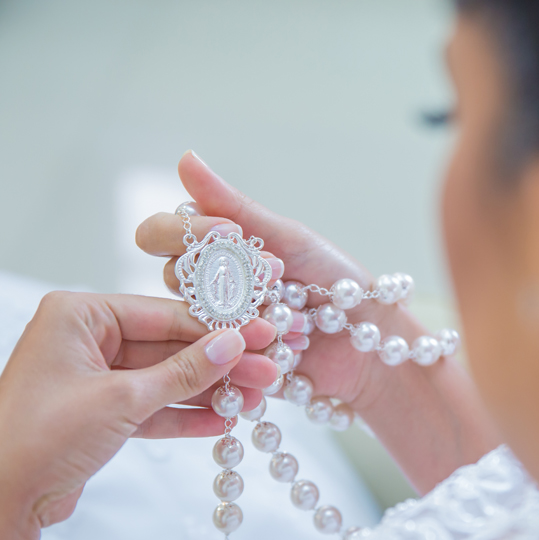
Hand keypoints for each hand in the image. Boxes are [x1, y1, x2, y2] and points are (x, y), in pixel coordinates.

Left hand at [0, 292, 275, 539]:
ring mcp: (93, 377)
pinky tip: (220, 421)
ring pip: (164, 378)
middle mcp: (86, 340)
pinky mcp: (99, 413)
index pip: (163, 314)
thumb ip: (183, 372)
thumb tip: (233, 345)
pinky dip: (183, 415)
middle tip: (267, 370)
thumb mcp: (122, 399)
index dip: (217, 328)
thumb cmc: (37, 437)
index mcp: (80, 316)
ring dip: (208, 392)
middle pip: (170, 346)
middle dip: (219, 364)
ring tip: (253, 400)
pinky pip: (151, 406)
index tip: (260, 334)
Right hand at [135, 150, 421, 409]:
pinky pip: (215, 364)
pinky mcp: (225, 371)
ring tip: (298, 319)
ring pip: (193, 323)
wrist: (367, 338)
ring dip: (249, 316)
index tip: (232, 234)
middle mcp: (203, 291)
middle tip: (279, 277)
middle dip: (231, 276)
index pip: (160, 233)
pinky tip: (290, 351)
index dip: (186, 232)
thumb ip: (233, 206)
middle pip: (172, 278)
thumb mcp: (288, 238)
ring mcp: (211, 333)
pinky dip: (253, 354)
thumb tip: (185, 158)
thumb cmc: (333, 281)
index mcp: (211, 251)